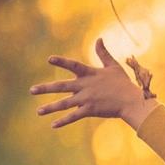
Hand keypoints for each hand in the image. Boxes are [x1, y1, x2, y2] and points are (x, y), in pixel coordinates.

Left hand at [30, 38, 154, 129]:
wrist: (132, 101)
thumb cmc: (124, 83)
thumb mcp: (113, 66)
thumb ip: (103, 53)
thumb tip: (99, 38)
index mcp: (90, 74)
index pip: (73, 66)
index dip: (62, 62)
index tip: (49, 59)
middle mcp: (85, 86)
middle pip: (61, 87)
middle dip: (45, 88)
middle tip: (32, 90)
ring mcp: (86, 99)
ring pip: (64, 103)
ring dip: (50, 107)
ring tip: (38, 111)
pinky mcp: (90, 110)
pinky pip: (74, 116)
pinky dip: (63, 121)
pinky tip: (53, 125)